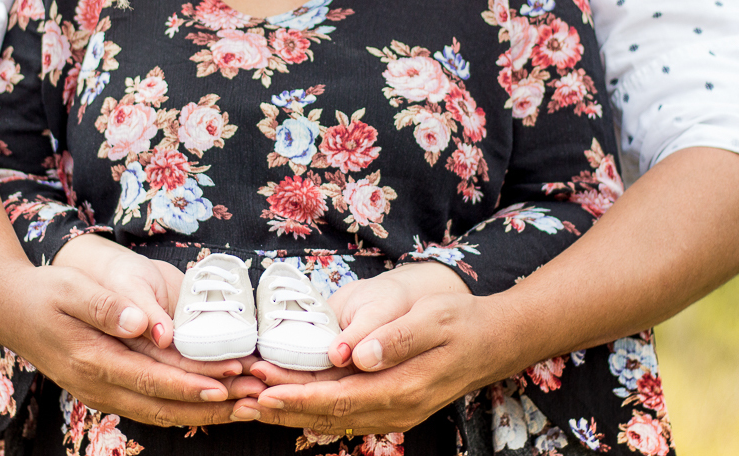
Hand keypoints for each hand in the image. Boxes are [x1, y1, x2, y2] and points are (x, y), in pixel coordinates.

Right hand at [0, 237, 264, 426]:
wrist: (10, 309)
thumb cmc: (44, 293)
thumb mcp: (71, 290)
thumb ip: (106, 306)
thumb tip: (141, 322)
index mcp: (93, 361)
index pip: (151, 380)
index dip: (191, 384)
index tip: (228, 383)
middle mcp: (99, 386)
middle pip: (163, 406)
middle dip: (211, 407)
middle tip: (254, 400)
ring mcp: (102, 393)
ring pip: (160, 413)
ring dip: (203, 412)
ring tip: (245, 406)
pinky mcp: (107, 390)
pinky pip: (151, 406)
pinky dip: (184, 406)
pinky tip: (213, 402)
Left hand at [235, 266, 518, 432]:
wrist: (494, 342)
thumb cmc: (462, 322)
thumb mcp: (434, 319)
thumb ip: (397, 338)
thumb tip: (359, 356)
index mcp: (405, 388)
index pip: (341, 399)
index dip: (300, 396)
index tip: (265, 389)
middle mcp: (397, 409)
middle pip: (332, 414)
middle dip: (286, 406)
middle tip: (244, 395)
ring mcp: (395, 412)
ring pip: (336, 418)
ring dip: (296, 411)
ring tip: (254, 402)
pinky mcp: (392, 406)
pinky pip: (346, 413)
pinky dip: (315, 410)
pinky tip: (291, 401)